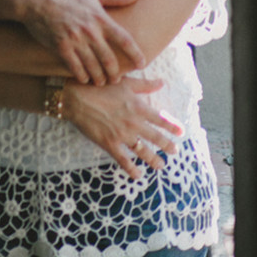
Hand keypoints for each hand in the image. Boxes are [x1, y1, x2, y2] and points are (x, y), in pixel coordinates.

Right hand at [23, 0, 146, 85]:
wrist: (37, 0)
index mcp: (100, 19)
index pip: (124, 40)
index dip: (135, 54)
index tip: (141, 64)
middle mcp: (90, 31)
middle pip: (109, 59)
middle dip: (115, 73)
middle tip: (116, 79)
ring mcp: (75, 40)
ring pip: (93, 66)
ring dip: (99, 78)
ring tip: (101, 82)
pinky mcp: (61, 47)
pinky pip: (75, 67)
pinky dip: (81, 75)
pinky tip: (84, 79)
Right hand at [64, 77, 183, 179]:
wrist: (76, 97)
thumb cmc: (99, 86)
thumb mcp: (124, 82)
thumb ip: (144, 85)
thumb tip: (162, 82)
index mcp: (138, 107)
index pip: (161, 120)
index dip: (172, 127)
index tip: (181, 132)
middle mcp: (134, 123)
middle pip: (156, 138)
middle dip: (167, 145)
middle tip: (174, 151)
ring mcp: (122, 135)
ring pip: (143, 151)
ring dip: (154, 159)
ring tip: (160, 165)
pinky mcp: (109, 143)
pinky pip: (123, 160)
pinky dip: (131, 169)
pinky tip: (137, 175)